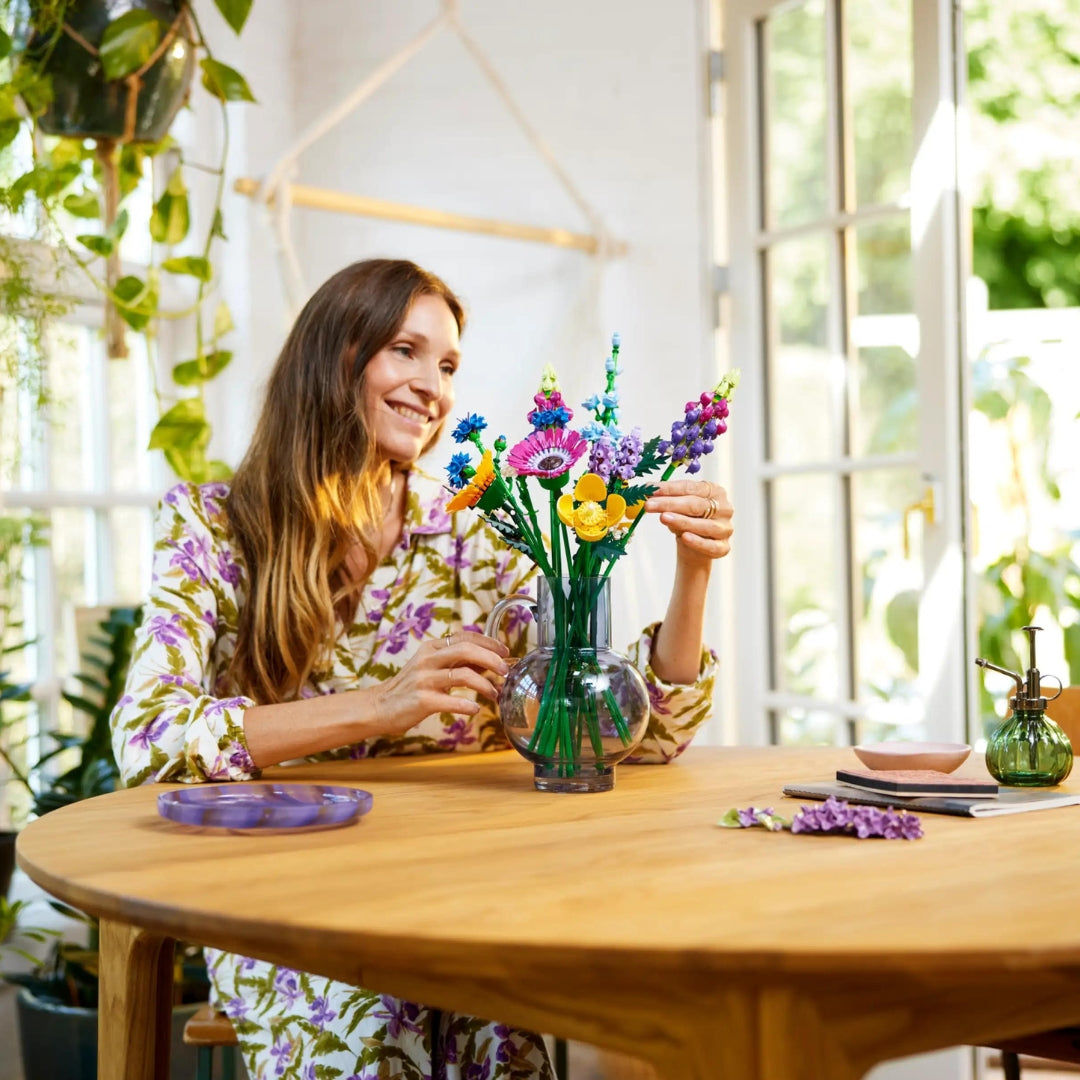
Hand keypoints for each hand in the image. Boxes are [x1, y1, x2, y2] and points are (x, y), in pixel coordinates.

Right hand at [368, 631, 510, 734]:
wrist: (380, 706)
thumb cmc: (410, 687)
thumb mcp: (432, 668)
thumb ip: (458, 662)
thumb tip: (489, 660)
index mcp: (431, 647)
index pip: (465, 636)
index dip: (489, 642)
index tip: (505, 651)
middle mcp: (427, 659)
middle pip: (466, 650)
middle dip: (491, 659)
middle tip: (505, 671)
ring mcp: (424, 679)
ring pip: (462, 675)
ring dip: (484, 685)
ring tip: (494, 694)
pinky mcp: (422, 700)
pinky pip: (451, 701)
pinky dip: (467, 705)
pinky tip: (475, 709)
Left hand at [643, 479, 733, 565]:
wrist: (695, 547)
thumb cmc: (687, 520)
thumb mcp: (677, 507)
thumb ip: (667, 498)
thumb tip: (648, 490)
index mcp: (715, 491)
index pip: (691, 487)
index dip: (669, 488)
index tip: (650, 489)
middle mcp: (724, 508)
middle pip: (696, 505)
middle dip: (670, 504)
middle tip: (649, 505)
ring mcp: (725, 528)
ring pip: (704, 525)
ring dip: (682, 521)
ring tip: (663, 518)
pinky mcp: (723, 547)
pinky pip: (710, 546)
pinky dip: (697, 542)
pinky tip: (684, 537)